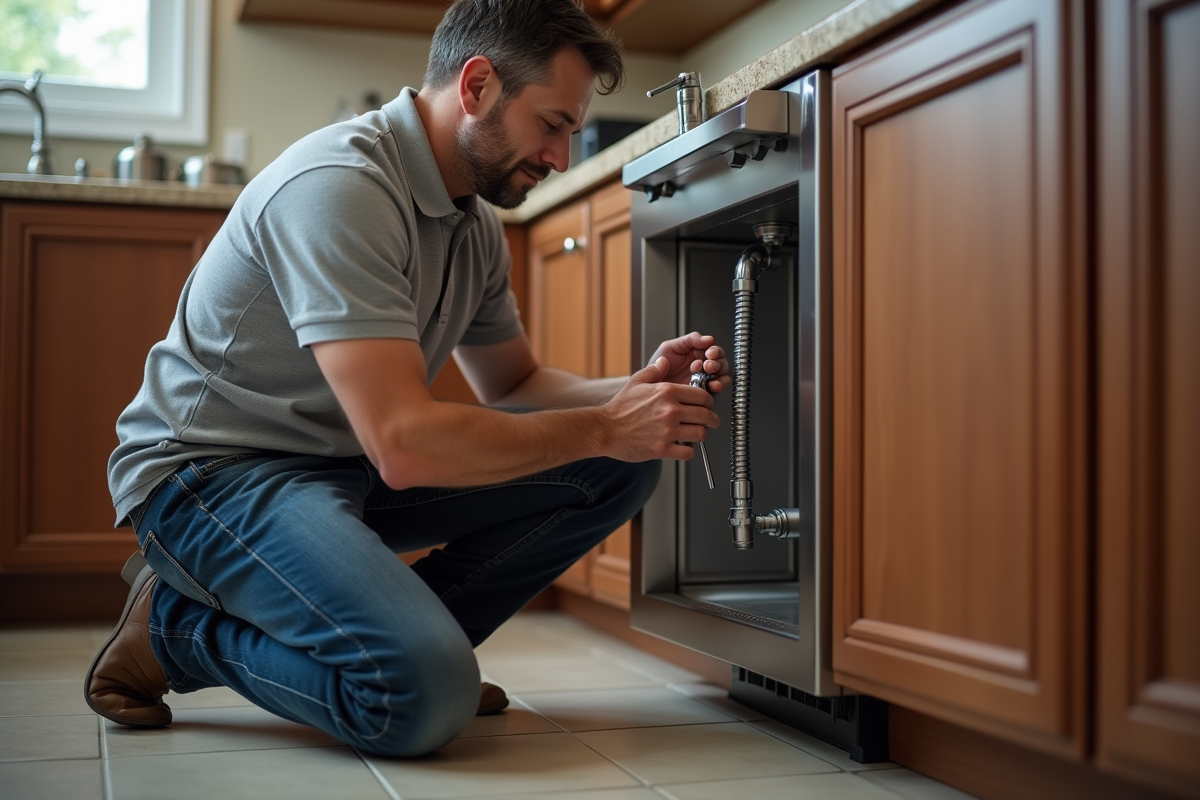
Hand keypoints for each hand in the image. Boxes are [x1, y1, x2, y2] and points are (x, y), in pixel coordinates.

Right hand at [602, 357, 719, 461]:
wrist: (605, 429)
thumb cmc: (619, 408)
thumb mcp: (636, 382)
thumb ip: (654, 370)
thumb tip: (664, 362)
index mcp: (667, 392)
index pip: (702, 395)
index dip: (707, 401)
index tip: (706, 405)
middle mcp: (670, 410)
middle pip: (706, 415)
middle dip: (711, 419)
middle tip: (709, 421)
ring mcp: (667, 431)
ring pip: (700, 434)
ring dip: (700, 434)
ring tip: (696, 433)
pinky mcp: (662, 448)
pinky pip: (688, 452)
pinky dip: (689, 450)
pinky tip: (683, 446)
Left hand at [647, 332, 730, 392]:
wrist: (648, 384)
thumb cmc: (657, 365)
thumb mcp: (670, 347)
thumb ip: (690, 340)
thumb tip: (708, 338)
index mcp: (697, 353)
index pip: (714, 350)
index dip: (715, 352)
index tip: (710, 353)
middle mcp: (703, 367)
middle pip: (721, 363)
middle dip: (717, 364)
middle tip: (708, 365)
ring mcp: (704, 380)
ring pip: (722, 377)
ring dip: (720, 376)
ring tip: (710, 376)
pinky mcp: (702, 394)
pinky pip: (715, 391)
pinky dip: (717, 388)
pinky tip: (711, 386)